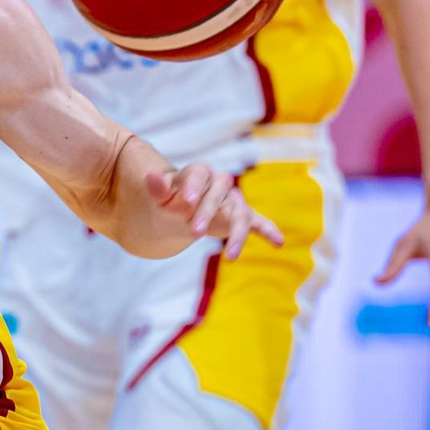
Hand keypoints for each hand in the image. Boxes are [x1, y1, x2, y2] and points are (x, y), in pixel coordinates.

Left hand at [145, 164, 283, 258]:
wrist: (177, 213)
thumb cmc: (169, 202)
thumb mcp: (159, 198)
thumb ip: (157, 189)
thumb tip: (151, 177)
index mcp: (198, 173)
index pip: (199, 173)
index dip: (195, 186)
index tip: (187, 202)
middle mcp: (219, 183)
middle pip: (221, 192)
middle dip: (208, 212)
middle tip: (193, 233)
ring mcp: (232, 201)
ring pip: (240, 211)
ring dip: (236, 233)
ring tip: (230, 256)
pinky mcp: (241, 217)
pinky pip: (258, 222)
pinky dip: (268, 230)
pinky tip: (278, 242)